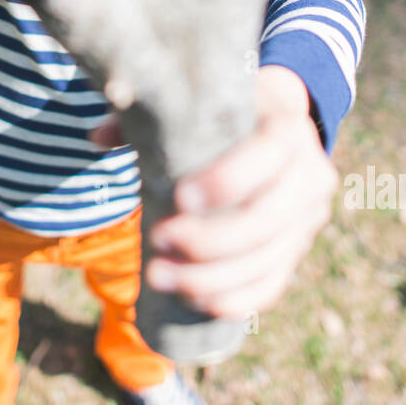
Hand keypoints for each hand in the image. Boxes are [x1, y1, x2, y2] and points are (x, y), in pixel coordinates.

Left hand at [89, 66, 338, 319]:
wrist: (275, 126)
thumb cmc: (223, 116)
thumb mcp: (199, 104)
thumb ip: (151, 116)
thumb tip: (96, 138)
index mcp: (288, 128)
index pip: (270, 155)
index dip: (227, 182)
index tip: (179, 198)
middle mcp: (309, 176)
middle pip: (266, 221)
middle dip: (209, 241)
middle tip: (157, 240)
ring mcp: (307, 220)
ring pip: (266, 262)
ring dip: (210, 278)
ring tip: (158, 276)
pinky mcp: (296, 251)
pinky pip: (272, 286)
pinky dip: (234, 300)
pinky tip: (194, 300)